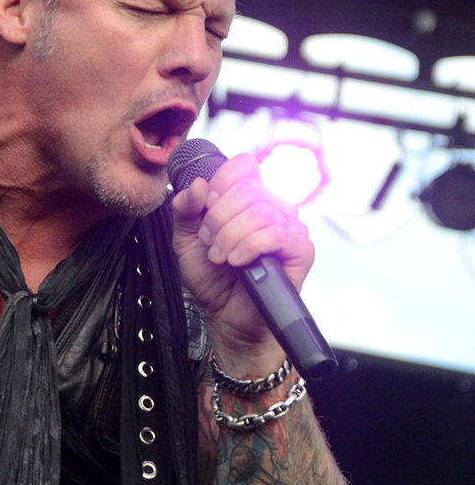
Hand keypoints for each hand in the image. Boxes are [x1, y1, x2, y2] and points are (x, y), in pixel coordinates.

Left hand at [171, 152, 313, 372]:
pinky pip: (279, 234)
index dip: (220, 184)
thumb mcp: (186, 241)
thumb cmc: (212, 279)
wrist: (226, 317)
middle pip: (248, 189)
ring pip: (262, 211)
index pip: (243, 166)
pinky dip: (251, 246)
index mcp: (247, 200)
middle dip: (218, 218)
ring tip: (221, 258)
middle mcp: (272, 208)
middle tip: (209, 243)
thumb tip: (198, 185)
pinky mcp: (301, 251)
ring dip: (231, 236)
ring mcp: (289, 227)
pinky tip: (238, 261)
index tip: (205, 211)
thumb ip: (184, 210)